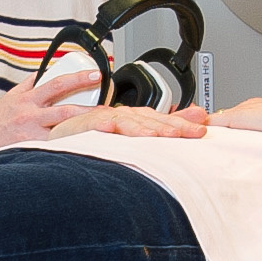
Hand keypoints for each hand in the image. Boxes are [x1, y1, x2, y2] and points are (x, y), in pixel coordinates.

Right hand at [0, 64, 108, 149]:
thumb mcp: (12, 97)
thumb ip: (30, 86)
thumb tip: (46, 74)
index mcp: (26, 96)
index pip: (54, 81)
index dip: (76, 76)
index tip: (94, 74)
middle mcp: (29, 110)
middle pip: (60, 96)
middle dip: (82, 88)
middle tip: (102, 86)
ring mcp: (30, 128)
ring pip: (61, 121)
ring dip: (83, 118)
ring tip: (102, 118)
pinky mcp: (30, 145)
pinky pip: (54, 143)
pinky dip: (69, 142)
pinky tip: (85, 143)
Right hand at [45, 103, 209, 138]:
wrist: (60, 143)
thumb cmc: (94, 141)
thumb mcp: (128, 139)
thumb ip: (159, 129)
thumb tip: (194, 119)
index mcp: (132, 119)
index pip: (161, 120)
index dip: (181, 124)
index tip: (201, 130)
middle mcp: (118, 117)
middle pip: (146, 118)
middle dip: (167, 125)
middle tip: (186, 133)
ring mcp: (99, 120)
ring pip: (123, 121)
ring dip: (139, 128)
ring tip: (155, 136)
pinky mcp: (78, 126)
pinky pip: (91, 124)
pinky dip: (101, 125)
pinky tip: (110, 128)